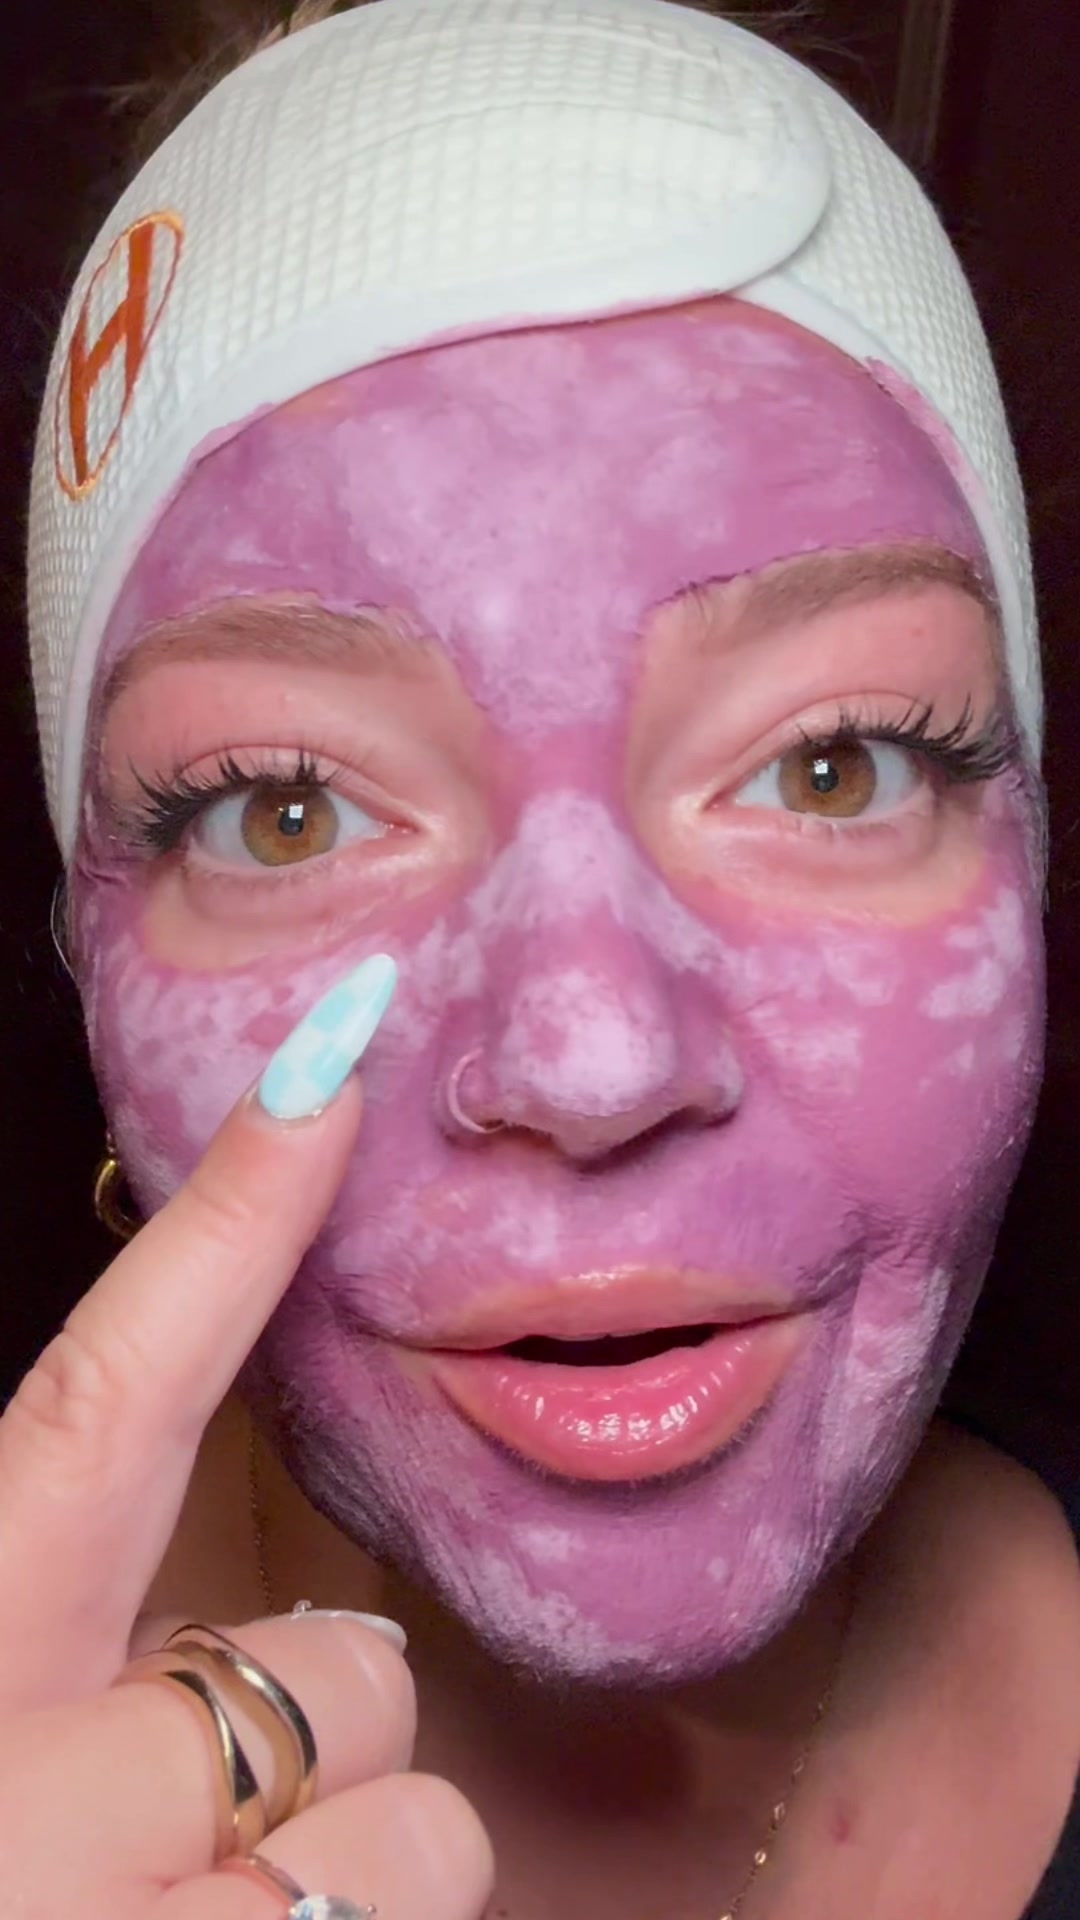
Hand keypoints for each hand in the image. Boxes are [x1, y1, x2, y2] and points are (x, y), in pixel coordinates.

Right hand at [0, 959, 493, 1916]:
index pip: (99, 1407)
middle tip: (176, 1802)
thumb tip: (175, 1570)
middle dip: (302, 1722)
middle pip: (340, 1675)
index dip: (223, 1226)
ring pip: (419, 1838)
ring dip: (341, 1872)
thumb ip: (53, 1610)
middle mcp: (20, 1817)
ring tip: (195, 1913)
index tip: (330, 1062)